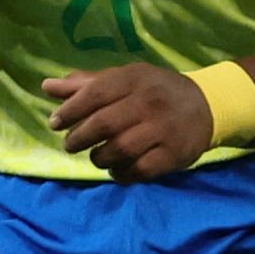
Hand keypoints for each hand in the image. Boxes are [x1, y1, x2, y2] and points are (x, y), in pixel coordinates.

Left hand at [42, 62, 216, 181]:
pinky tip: (118, 170)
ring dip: (100, 158)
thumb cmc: (155, 90)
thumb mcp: (125, 79)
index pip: (95, 93)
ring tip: (97, 157)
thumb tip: (47, 86)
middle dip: (80, 138)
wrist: (207, 105)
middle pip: (105, 124)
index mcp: (134, 79)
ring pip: (120, 150)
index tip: (55, 123)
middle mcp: (149, 102)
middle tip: (71, 145)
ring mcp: (163, 129)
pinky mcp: (174, 154)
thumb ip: (87, 84)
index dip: (71, 109)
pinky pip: (140, 170)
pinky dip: (122, 174)